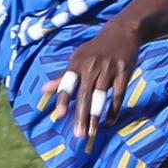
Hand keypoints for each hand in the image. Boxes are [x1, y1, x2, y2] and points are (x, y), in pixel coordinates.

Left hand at [41, 14, 142, 141]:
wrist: (122, 32)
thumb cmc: (96, 49)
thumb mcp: (78, 58)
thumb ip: (62, 77)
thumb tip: (44, 91)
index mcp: (78, 63)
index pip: (67, 83)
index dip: (62, 99)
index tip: (59, 115)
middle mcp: (91, 66)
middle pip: (84, 95)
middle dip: (81, 116)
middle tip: (78, 135)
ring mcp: (109, 69)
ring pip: (100, 96)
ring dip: (96, 116)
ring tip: (92, 133)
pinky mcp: (124, 72)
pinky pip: (118, 94)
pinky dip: (114, 109)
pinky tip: (110, 121)